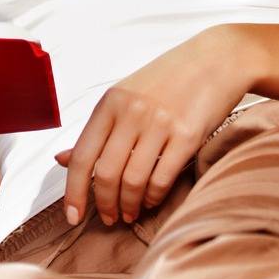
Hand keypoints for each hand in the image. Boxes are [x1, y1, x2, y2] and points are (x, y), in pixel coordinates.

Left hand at [53, 27, 251, 226]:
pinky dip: (153, 196)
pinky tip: (150, 201)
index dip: (73, 192)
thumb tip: (61, 160)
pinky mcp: (188, 134)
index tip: (72, 216)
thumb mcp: (124, 96)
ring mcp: (160, 123)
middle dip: (103, 204)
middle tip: (107, 219)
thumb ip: (96, 130)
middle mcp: (131, 112)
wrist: (216, 59)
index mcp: (110, 103)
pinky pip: (163, 177)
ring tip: (129, 213)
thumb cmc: (168, 80)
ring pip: (132, 180)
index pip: (82, 157)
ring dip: (128, 204)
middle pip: (105, 173)